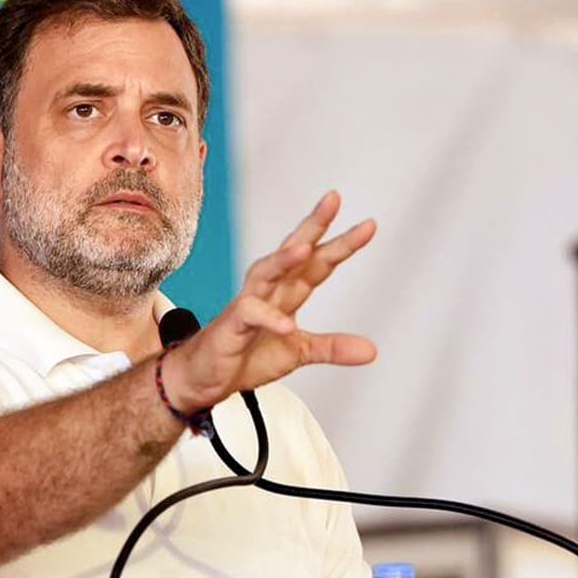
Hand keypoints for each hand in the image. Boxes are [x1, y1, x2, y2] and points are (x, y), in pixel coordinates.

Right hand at [164, 191, 377, 411]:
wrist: (206, 377)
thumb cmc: (247, 355)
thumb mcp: (299, 352)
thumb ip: (332, 347)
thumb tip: (372, 351)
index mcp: (286, 293)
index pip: (317, 263)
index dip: (341, 244)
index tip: (368, 225)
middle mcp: (268, 291)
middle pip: (293, 252)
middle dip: (313, 226)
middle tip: (333, 200)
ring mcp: (248, 304)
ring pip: (266, 272)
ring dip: (284, 260)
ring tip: (305, 248)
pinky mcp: (232, 326)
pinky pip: (250, 314)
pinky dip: (268, 318)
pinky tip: (287, 325)